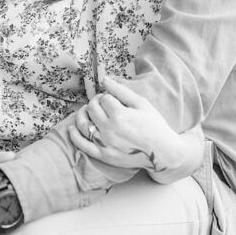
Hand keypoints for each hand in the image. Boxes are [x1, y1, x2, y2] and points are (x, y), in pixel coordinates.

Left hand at [68, 77, 186, 178]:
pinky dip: (74, 135)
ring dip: (82, 114)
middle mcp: (110, 129)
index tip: (113, 99)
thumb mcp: (142, 103)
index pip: (103, 98)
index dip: (108, 96)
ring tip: (88, 111)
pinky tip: (71, 128)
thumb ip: (121, 90)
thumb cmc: (154, 125)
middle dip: (96, 102)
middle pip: (92, 108)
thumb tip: (104, 79)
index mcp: (120, 115)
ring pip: (84, 124)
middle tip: (103, 104)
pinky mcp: (104, 156)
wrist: (164, 153)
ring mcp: (106, 143)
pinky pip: (83, 145)